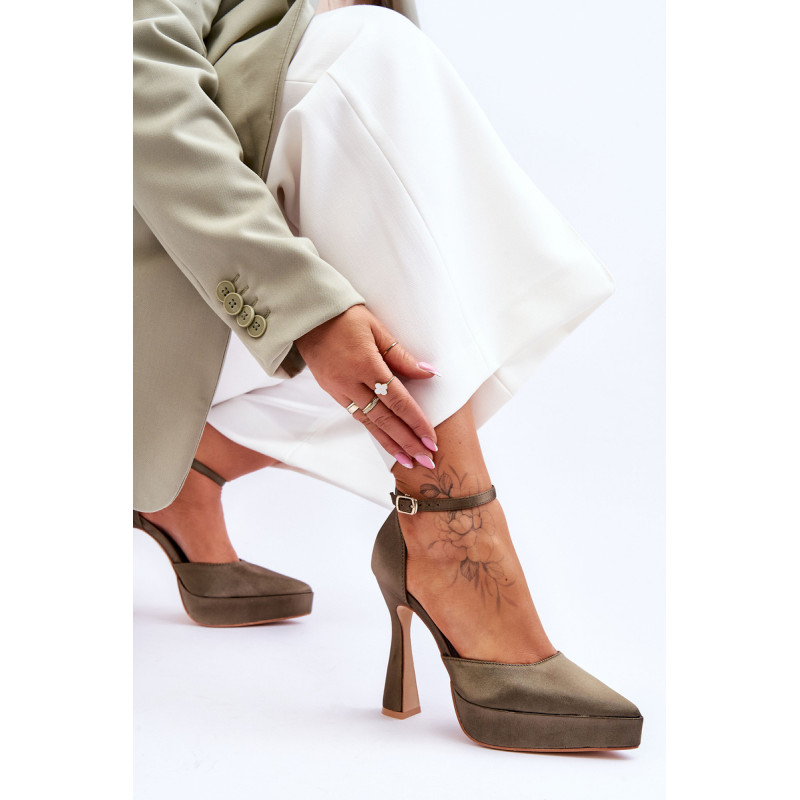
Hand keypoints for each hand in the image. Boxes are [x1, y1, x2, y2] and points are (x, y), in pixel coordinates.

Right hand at [295, 305, 438, 466]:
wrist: (306, 317)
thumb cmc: (344, 317)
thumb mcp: (377, 328)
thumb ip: (401, 356)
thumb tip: (428, 373)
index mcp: (365, 364)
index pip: (397, 400)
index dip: (416, 421)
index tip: (431, 439)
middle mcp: (351, 382)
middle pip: (384, 419)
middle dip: (407, 442)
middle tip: (426, 461)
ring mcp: (339, 390)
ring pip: (369, 423)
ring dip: (391, 444)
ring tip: (409, 460)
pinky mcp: (332, 392)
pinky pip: (357, 416)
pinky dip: (374, 432)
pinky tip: (387, 442)